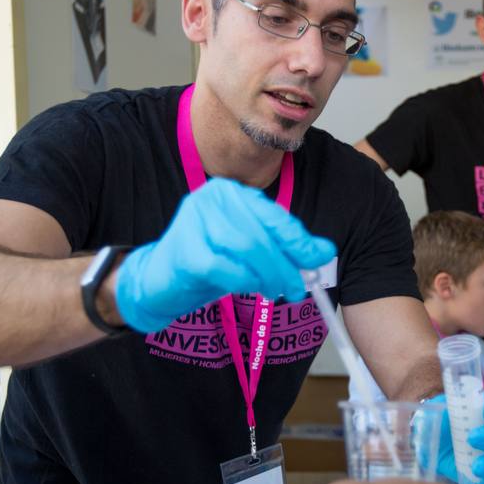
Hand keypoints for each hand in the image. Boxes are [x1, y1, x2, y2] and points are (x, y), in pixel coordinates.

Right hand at [113, 178, 336, 331]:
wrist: (158, 281)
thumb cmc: (207, 262)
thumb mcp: (251, 251)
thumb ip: (284, 246)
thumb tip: (325, 251)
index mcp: (231, 192)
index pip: (274, 215)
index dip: (300, 240)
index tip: (319, 258)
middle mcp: (211, 199)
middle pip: (262, 234)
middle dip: (286, 264)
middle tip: (298, 288)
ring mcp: (195, 222)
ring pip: (247, 248)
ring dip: (269, 274)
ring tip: (276, 291)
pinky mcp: (186, 251)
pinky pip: (226, 269)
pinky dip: (244, 282)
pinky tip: (248, 288)